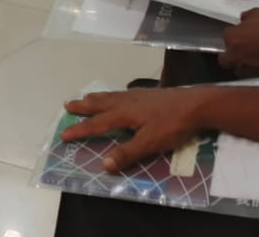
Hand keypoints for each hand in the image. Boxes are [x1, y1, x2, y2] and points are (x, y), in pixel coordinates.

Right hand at [61, 88, 205, 171]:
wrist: (195, 104)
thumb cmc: (172, 125)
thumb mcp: (150, 143)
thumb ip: (127, 153)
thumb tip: (103, 164)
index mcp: (123, 114)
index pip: (97, 124)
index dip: (80, 130)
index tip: (63, 134)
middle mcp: (126, 102)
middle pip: (99, 104)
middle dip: (82, 106)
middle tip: (67, 105)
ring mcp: (137, 96)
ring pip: (110, 96)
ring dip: (95, 98)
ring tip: (86, 97)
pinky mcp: (147, 94)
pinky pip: (121, 93)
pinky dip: (111, 95)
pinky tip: (118, 96)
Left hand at [219, 8, 258, 74]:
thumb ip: (247, 16)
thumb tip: (244, 18)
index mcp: (231, 37)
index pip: (226, 36)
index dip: (235, 34)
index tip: (241, 34)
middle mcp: (234, 54)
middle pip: (224, 58)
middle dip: (230, 54)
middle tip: (241, 49)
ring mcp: (244, 67)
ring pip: (236, 69)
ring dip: (240, 64)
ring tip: (250, 59)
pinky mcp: (255, 77)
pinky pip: (249, 75)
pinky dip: (252, 71)